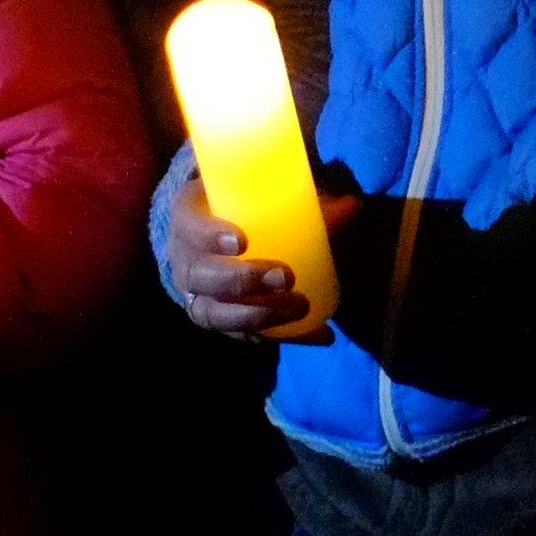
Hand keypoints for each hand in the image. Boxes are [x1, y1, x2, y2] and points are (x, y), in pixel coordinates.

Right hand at [162, 164, 350, 341]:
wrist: (206, 242)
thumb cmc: (234, 212)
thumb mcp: (254, 198)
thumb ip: (298, 201)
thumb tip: (351, 205)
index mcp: (188, 220)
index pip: (188, 227)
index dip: (208, 236)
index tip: (241, 241)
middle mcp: (184, 261)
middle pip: (200, 277)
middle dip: (241, 281)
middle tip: (284, 276)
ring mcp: (196, 295)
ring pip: (213, 314)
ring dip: (257, 316)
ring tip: (300, 307)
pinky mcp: (219, 320)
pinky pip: (241, 335)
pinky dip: (281, 337)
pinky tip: (315, 335)